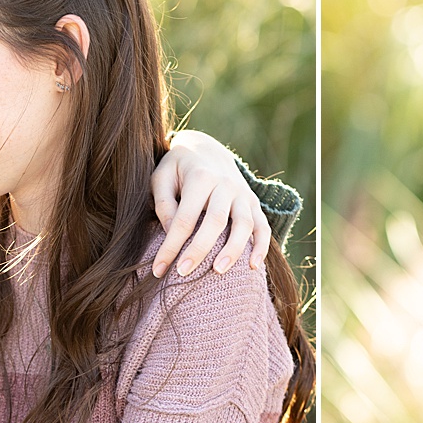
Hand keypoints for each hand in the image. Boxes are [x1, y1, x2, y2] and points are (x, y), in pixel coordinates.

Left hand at [151, 130, 271, 278]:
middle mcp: (225, 184)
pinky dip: (261, 246)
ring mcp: (243, 194)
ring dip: (233, 250)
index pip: (184, 218)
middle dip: (199, 249)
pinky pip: (263, 226)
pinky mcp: (253, 203)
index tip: (159, 269)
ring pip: (244, 224)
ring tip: (218, 271)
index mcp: (200, 177)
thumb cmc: (178, 169)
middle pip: (215, 221)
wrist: (207, 149)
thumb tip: (172, 232)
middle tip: (183, 273)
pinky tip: (253, 266)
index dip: (171, 246)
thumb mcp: (162, 177)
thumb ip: (164, 204)